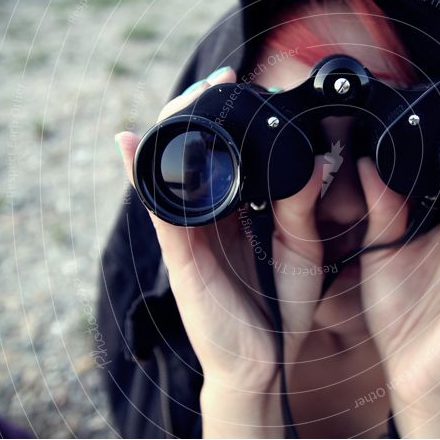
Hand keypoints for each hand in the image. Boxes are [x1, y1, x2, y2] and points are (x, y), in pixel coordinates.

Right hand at [115, 67, 326, 435]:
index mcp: (238, 214)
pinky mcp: (178, 253)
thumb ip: (301, 208)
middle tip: (221, 77)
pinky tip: (131, 143)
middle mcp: (210, 218)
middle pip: (194, 155)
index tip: (244, 83)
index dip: (231, 119)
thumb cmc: (281, 309)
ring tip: (187, 95)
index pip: (228, 157)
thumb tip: (308, 163)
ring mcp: (189, 234)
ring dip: (173, 130)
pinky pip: (157, 208)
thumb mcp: (302, 250)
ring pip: (171, 172)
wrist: (264, 362)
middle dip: (201, 111)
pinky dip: (142, 174)